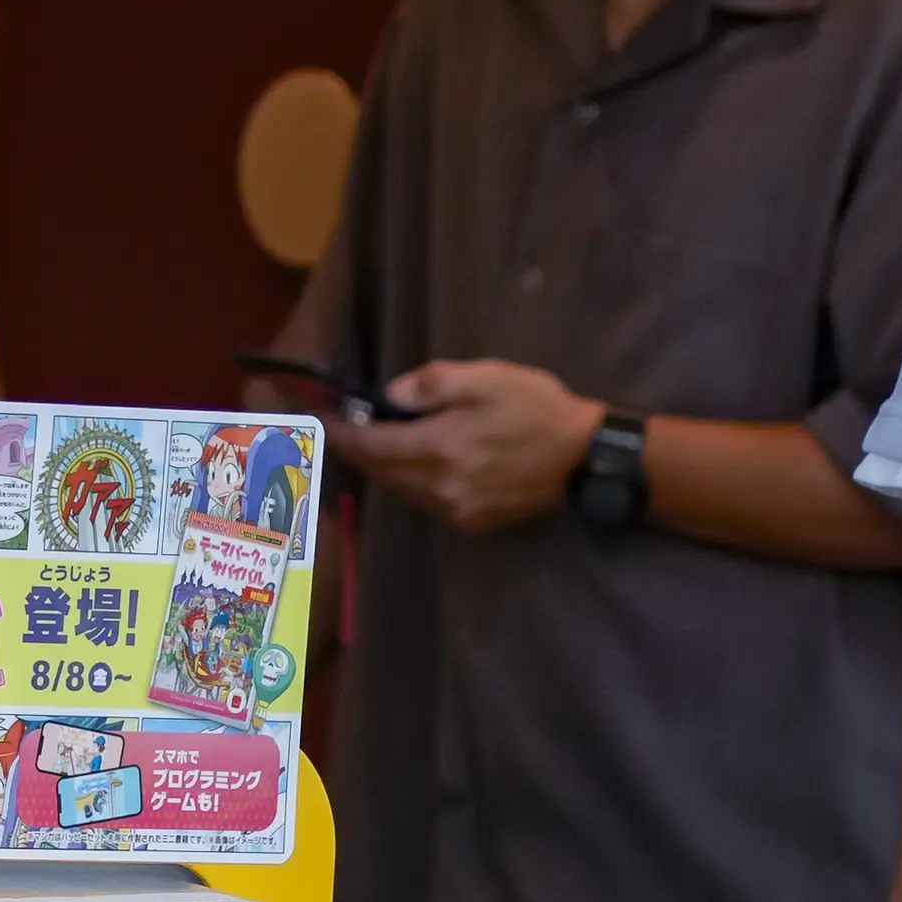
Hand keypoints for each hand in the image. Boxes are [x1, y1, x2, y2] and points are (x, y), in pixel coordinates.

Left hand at [329, 359, 604, 535]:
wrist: (583, 458)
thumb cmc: (536, 408)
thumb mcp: (484, 378)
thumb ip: (431, 385)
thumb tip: (391, 397)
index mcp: (439, 448)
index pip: (372, 445)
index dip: (340, 433)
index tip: (317, 419)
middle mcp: (440, 488)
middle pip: (381, 473)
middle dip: (356, 451)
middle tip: (337, 429)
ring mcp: (456, 511)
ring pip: (400, 491)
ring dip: (382, 469)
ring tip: (370, 444)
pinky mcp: (473, 523)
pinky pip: (425, 503)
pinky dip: (409, 483)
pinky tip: (411, 465)